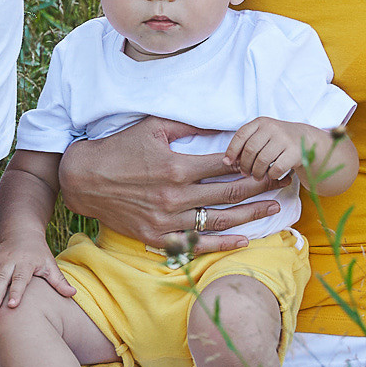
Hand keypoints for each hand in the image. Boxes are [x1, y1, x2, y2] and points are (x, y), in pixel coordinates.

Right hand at [0, 236, 75, 312]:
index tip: (12, 306)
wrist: (21, 233)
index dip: (16, 292)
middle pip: (1, 279)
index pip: (20, 279)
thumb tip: (73, 294)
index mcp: (26, 262)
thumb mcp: (50, 264)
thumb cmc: (39, 254)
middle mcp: (9, 260)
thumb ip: (59, 281)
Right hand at [59, 118, 282, 255]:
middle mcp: (176, 195)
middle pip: (229, 193)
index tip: (270, 160)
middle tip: (281, 181)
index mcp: (177, 166)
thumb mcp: (151, 127)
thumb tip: (219, 122)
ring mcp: (168, 219)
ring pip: (219, 220)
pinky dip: (222, 244)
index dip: (252, 162)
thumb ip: (187, 124)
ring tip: (273, 208)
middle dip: (260, 186)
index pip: (226, 165)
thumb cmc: (119, 148)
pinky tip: (243, 239)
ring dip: (250, 215)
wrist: (84, 179)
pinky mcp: (158, 237)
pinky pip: (196, 244)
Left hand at [226, 117, 315, 185]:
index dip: (232, 150)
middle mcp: (272, 127)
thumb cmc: (277, 140)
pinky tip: (271, 175)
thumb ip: (245, 143)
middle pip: (250, 150)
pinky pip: (276, 168)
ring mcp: (284, 139)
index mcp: (261, 122)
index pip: (241, 135)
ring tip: (257, 176)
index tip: (228, 162)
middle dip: (245, 165)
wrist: (305, 139)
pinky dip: (271, 175)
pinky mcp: (294, 152)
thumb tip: (227, 161)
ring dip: (257, 172)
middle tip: (245, 173)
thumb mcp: (262, 134)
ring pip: (262, 160)